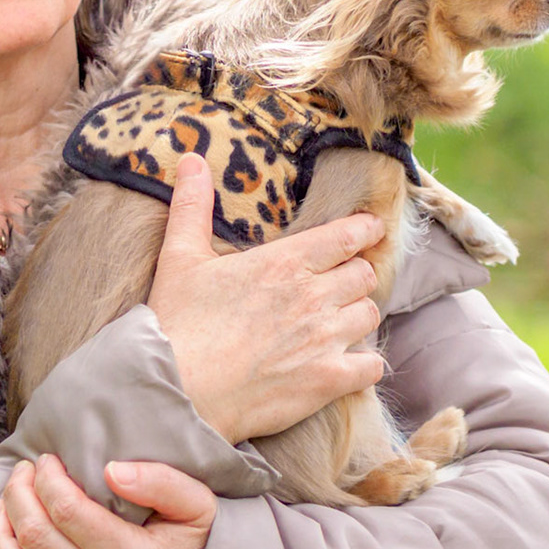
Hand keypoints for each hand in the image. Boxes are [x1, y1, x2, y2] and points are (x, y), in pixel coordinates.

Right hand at [147, 152, 386, 443]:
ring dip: (357, 316)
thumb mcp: (180, 256)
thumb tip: (192, 159)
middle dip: (355, 276)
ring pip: (369, 315)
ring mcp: (324, 339)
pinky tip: (350, 366)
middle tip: (340, 284)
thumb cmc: (177, 323)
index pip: (346, 235)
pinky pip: (371, 367)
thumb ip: (192, 205)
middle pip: (364, 275)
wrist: (177, 389)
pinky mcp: (327, 380)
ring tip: (340, 322)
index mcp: (285, 261)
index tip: (370, 229)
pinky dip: (365, 365)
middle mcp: (313, 295)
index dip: (364, 230)